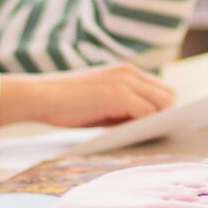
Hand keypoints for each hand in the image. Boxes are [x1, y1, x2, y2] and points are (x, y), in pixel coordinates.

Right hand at [0, 63, 177, 129]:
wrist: (40, 96)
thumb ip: (123, 108)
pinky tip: (138, 135)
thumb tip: (147, 125)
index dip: (162, 108)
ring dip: (157, 120)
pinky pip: (147, 112)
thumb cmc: (66, 104)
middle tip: (157, 134)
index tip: (165, 126)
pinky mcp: (119, 95)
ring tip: (152, 136)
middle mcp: (129, 72)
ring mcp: (125, 82)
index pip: (160, 89)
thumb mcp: (100, 102)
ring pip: (162, 103)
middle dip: (165, 115)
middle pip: (167, 95)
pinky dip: (146, 124)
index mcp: (125, 71)